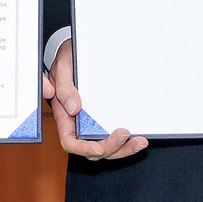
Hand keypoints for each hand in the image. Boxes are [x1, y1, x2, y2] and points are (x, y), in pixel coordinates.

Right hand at [44, 40, 146, 160]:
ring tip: (140, 142)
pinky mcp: (105, 118)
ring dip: (124, 149)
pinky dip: (127, 141)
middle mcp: (78, 123)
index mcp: (65, 115)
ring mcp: (92, 123)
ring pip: (106, 146)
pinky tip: (139, 137)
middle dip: (111, 148)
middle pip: (93, 149)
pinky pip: (114, 135)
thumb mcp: (62, 68)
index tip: (98, 148)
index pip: (70, 142)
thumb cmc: (67, 60)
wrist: (75, 52)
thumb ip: (64, 88)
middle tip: (125, 134)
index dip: (83, 149)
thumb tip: (74, 109)